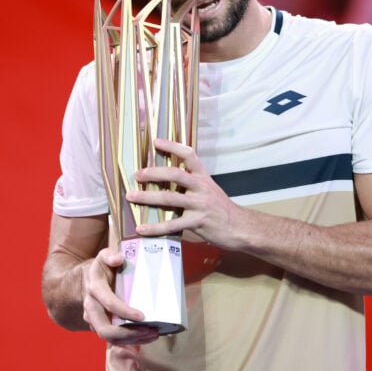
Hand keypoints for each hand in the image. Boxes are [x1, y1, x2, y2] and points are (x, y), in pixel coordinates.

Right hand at [82, 247, 159, 344]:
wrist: (87, 281)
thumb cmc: (102, 268)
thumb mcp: (103, 256)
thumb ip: (110, 255)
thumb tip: (118, 259)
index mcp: (95, 289)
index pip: (109, 303)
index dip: (125, 312)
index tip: (143, 316)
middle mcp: (91, 307)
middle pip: (105, 329)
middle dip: (128, 334)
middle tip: (151, 331)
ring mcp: (93, 320)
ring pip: (110, 338)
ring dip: (132, 340)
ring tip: (153, 335)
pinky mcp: (99, 327)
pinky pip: (113, 340)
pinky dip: (130, 342)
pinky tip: (146, 338)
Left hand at [128, 138, 248, 249]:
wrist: (240, 228)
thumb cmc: (222, 210)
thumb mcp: (210, 191)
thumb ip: (192, 185)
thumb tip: (167, 182)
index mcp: (204, 178)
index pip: (189, 155)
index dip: (172, 147)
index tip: (155, 142)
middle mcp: (202, 188)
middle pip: (175, 174)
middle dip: (154, 173)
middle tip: (137, 174)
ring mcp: (200, 205)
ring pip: (170, 198)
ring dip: (147, 197)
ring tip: (131, 196)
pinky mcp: (198, 222)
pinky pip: (172, 225)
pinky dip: (155, 227)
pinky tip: (142, 228)